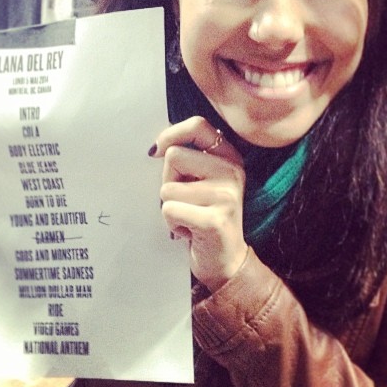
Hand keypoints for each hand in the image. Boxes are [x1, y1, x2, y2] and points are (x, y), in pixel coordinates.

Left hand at [149, 116, 248, 291]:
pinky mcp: (215, 220)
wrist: (225, 261)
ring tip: (189, 218)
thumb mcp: (200, 181)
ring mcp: (227, 196)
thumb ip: (186, 159)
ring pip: (167, 187)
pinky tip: (189, 232)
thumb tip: (154, 147)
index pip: (198, 126)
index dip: (171, 134)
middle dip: (168, 180)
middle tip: (184, 200)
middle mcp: (232, 171)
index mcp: (229, 157)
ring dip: (169, 206)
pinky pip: (169, 210)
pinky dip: (171, 223)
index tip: (156, 152)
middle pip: (174, 156)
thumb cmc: (202, 217)